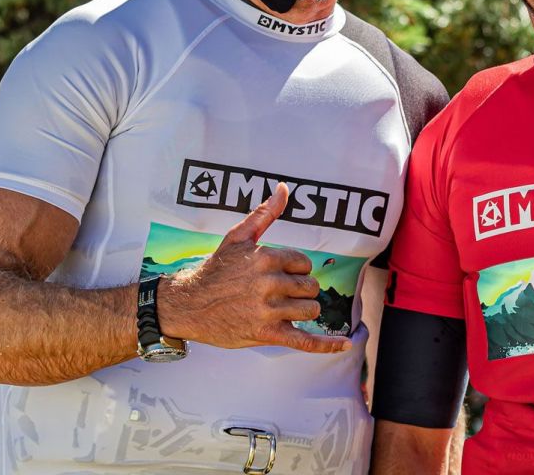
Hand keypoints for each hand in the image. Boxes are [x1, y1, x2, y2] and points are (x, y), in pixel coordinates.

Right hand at [160, 183, 350, 353]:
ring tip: (285, 308)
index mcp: (266, 258)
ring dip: (303, 310)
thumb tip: (284, 188)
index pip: (305, 264)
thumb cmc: (216, 268)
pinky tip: (344, 344)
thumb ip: (265, 213)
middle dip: (302, 290)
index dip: (297, 270)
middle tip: (282, 292)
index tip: (281, 274)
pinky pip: (303, 341)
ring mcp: (268, 311)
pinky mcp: (266, 334)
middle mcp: (269, 284)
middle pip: (310, 287)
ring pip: (310, 310)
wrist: (189, 303)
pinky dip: (326, 344)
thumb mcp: (238, 236)